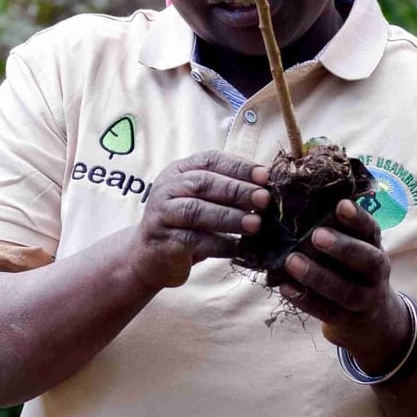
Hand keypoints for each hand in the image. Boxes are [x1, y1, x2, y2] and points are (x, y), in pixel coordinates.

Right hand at [125, 150, 269, 290]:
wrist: (149, 256)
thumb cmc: (185, 225)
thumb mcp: (203, 201)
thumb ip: (226, 192)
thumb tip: (267, 188)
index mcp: (180, 170)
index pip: (210, 160)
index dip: (239, 166)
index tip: (265, 176)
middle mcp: (168, 187)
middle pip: (204, 183)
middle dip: (237, 190)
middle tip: (265, 200)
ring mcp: (162, 213)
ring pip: (197, 211)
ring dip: (230, 217)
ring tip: (256, 224)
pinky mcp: (163, 240)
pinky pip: (193, 240)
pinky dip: (220, 243)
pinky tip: (239, 248)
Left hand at [278, 197, 412, 373]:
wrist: (371, 316)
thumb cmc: (352, 267)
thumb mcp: (354, 245)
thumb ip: (335, 227)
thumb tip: (296, 196)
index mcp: (374, 246)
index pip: (371, 229)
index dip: (358, 217)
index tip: (340, 204)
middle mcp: (376, 272)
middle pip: (366, 260)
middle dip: (342, 247)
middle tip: (316, 235)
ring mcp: (364, 299)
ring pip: (345, 290)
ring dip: (318, 276)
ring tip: (292, 261)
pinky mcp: (347, 319)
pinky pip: (326, 312)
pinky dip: (305, 300)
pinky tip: (285, 287)